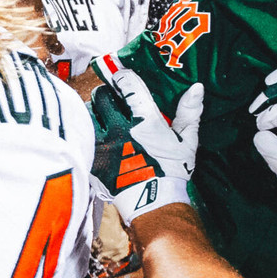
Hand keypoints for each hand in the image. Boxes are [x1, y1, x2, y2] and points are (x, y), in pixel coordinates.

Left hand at [88, 60, 201, 221]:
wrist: (153, 202)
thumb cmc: (171, 171)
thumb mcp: (186, 141)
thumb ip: (189, 112)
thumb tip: (196, 88)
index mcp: (144, 121)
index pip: (127, 85)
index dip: (122, 76)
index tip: (121, 75)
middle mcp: (119, 129)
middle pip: (101, 96)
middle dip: (107, 94)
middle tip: (112, 100)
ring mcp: (102, 144)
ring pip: (87, 114)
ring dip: (93, 112)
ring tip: (101, 117)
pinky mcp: (91, 158)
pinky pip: (81, 136)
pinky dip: (85, 132)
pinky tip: (92, 135)